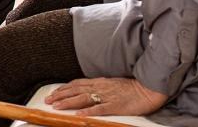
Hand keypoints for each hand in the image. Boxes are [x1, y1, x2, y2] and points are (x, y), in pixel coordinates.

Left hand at [45, 77, 167, 116]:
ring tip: (56, 106)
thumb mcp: (113, 84)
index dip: (64, 88)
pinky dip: (87, 112)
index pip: (77, 84)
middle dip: (60, 95)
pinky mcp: (116, 105)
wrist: (149, 87)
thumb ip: (101, 87)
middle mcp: (100, 87)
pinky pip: (99, 109)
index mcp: (100, 82)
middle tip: (47, 101)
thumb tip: (89, 90)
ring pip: (83, 98)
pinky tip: (78, 116)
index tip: (53, 93)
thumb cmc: (133, 87)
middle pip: (76, 90)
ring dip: (68, 102)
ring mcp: (107, 96)